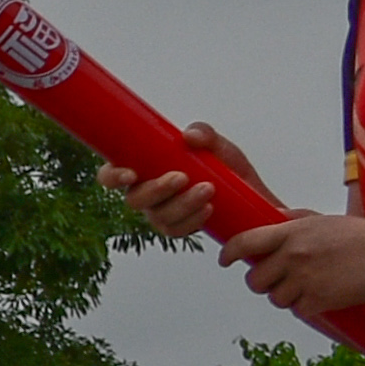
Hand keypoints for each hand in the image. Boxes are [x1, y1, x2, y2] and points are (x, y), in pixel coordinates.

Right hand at [114, 122, 271, 241]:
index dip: (112, 176)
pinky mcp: (178, 228)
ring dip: (182, 204)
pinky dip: (192, 220)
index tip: (131, 174)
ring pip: (157, 216)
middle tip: (181, 177)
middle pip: (134, 199)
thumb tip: (190, 136)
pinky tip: (209, 209)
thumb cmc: (227, 170)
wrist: (253, 198)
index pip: (111, 175)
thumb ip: (205, 135)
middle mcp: (146, 193)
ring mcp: (160, 213)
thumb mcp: (219, 146)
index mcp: (143, 169)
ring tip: (208, 190)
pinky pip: (176, 230)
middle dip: (157, 190)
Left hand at [220, 209, 364, 318]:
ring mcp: (305, 278)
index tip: (225, 260)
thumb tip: (273, 216)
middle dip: (263, 282)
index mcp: (292, 231)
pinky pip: (298, 310)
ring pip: (275, 298)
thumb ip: (295, 221)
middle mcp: (293, 254)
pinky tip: (324, 296)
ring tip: (310, 286)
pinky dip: (307, 307)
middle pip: (254, 279)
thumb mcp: (325, 220)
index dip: (229, 254)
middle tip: (280, 280)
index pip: (244, 243)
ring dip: (287, 296)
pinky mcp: (320, 300)